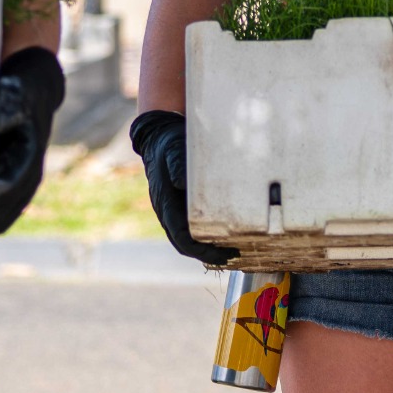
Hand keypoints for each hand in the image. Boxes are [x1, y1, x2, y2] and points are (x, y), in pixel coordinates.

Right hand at [128, 109, 239, 265]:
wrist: (158, 136)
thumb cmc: (167, 143)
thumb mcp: (173, 149)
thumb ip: (177, 164)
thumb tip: (182, 183)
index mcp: (165, 204)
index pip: (181, 238)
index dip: (201, 251)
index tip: (223, 254)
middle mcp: (168, 211)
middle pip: (185, 245)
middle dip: (207, 254)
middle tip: (234, 256)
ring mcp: (173, 209)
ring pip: (188, 238)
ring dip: (206, 248)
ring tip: (231, 250)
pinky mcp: (180, 204)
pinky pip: (191, 226)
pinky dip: (206, 235)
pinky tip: (223, 233)